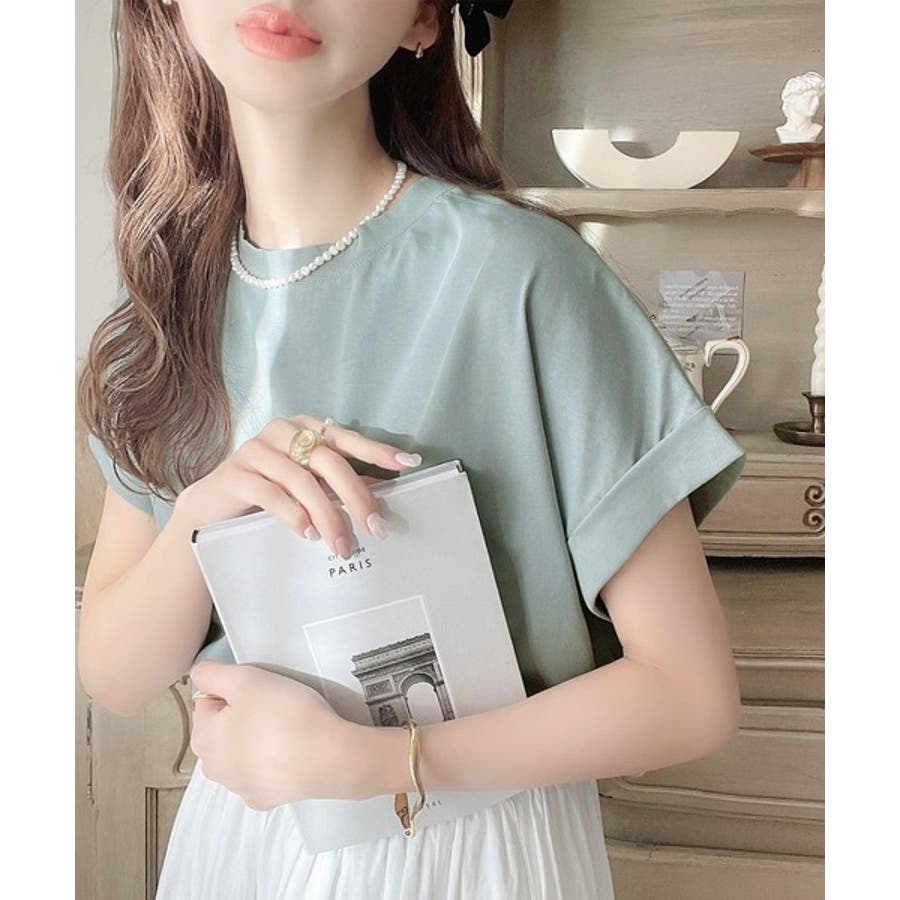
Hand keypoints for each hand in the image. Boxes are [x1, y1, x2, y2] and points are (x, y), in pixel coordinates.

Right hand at [173, 414, 422, 558]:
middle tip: (377, 528)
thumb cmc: (266, 492)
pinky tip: (307, 534)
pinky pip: (272, 494)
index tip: (409, 463)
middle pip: (330, 461)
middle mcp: (281, 431)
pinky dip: (294, 515)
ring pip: (303, 481)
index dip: (378, 450)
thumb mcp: (306, 484)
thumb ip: (337, 483)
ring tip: (342, 545)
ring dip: (328, 516)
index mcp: (304, 428)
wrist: (209, 508)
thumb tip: (380, 491)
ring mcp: (256, 450)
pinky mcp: (235, 475)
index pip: (348, 437)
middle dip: (357, 496)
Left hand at [188, 660, 366, 809]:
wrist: (328, 757)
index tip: (258, 692)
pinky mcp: (264, 799)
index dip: (233, 690)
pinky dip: (271, 762)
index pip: (208, 701)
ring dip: (255, 739)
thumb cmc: (284, 714)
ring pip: (241, 752)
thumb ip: (210, 673)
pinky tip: (290, 752)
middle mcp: (214, 769)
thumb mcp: (245, 679)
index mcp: (203, 739)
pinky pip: (261, 772)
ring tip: (284, 727)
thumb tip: (199, 677)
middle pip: (222, 729)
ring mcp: (239, 788)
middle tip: (272, 706)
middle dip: (241, 716)